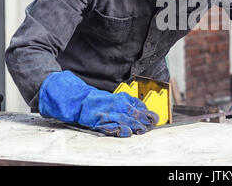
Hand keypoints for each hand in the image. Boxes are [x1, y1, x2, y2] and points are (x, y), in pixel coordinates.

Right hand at [39, 71, 158, 136]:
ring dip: (134, 126)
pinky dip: (118, 129)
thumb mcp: (113, 98)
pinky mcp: (97, 121)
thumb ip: (126, 103)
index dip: (147, 113)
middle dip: (143, 120)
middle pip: (132, 113)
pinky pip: (109, 126)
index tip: (155, 118)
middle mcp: (114, 105)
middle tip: (152, 125)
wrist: (76, 99)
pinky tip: (125, 133)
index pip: (137, 106)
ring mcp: (106, 113)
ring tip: (142, 130)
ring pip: (123, 120)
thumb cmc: (96, 100)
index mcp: (119, 98)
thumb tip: (142, 109)